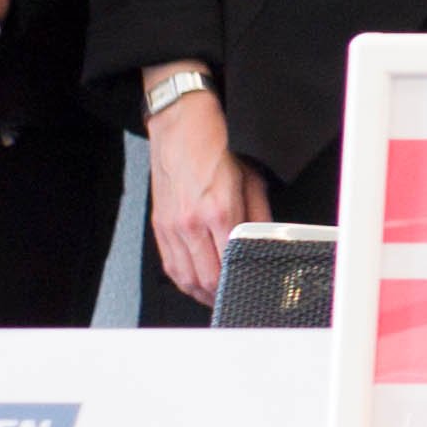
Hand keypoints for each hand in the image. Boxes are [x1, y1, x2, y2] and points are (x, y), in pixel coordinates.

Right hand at [143, 76, 271, 307]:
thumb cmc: (215, 149)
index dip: (239, 282)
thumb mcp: (251, 179)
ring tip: (215, 297)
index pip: (230, 263)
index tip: (248, 287)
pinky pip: (170, 265)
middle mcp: (192, 223)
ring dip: (200, 293)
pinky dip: (183, 280)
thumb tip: (266, 240)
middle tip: (234, 297)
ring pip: (185, 278)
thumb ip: (259, 216)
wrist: (181, 129)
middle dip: (220, 294)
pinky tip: (195, 283)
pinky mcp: (160, 226)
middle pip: (205, 278)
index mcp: (218, 211)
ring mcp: (172, 227)